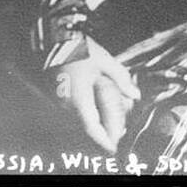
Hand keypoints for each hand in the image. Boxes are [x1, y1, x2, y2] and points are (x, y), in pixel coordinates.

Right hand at [55, 37, 139, 152]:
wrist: (52, 38)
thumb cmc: (77, 48)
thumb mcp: (103, 60)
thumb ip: (121, 78)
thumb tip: (134, 94)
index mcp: (79, 98)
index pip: (92, 128)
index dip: (103, 140)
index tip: (112, 148)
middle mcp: (67, 104)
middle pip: (89, 124)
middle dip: (104, 126)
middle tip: (119, 120)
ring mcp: (60, 100)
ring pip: (82, 116)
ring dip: (96, 114)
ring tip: (110, 101)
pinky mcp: (57, 95)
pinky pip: (74, 108)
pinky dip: (87, 106)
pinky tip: (96, 92)